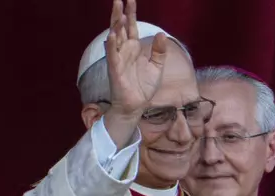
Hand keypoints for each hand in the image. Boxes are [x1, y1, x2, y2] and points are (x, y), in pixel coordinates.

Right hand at [105, 0, 166, 116]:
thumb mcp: (157, 67)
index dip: (131, 13)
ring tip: (118, 12)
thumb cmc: (144, 86)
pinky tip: (112, 35)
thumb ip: (159, 51)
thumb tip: (162, 34)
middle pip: (120, 28)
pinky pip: (113, 55)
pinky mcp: (115, 70)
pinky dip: (112, 45)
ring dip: (116, 25)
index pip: (131, 26)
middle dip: (119, 13)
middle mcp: (124, 50)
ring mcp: (118, 59)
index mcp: (134, 48)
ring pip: (115, 38)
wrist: (137, 105)